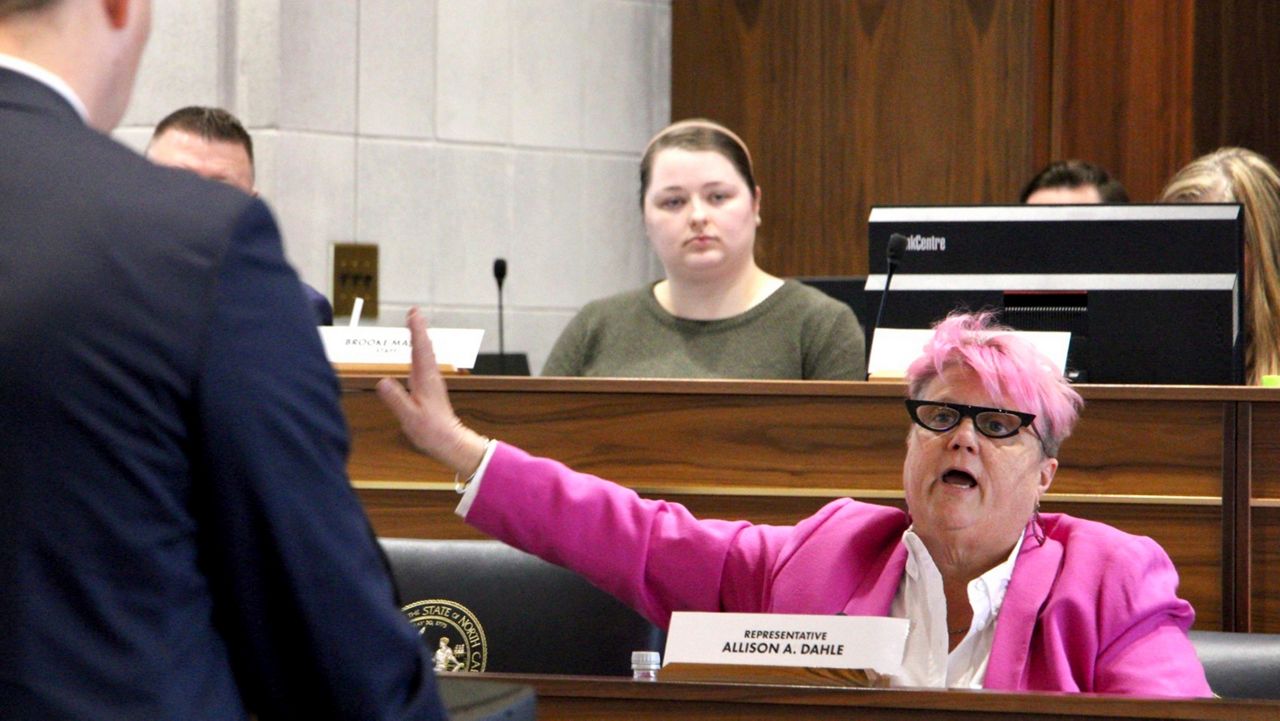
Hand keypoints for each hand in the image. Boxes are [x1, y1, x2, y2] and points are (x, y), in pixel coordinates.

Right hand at [377, 308, 488, 476]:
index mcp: (425, 379)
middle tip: (413, 311)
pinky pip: (425, 362)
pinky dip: (420, 350)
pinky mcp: (430, 387)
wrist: (448, 441)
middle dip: (418, 328)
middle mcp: (430, 376)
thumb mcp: (409, 416)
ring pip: (426, 353)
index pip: (420, 350)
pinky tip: (417, 351)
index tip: (413, 314)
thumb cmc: (430, 430)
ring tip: (414, 324)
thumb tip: (382, 381)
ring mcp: (431, 381)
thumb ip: (396, 399)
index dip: (416, 331)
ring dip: (420, 337)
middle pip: (424, 347)